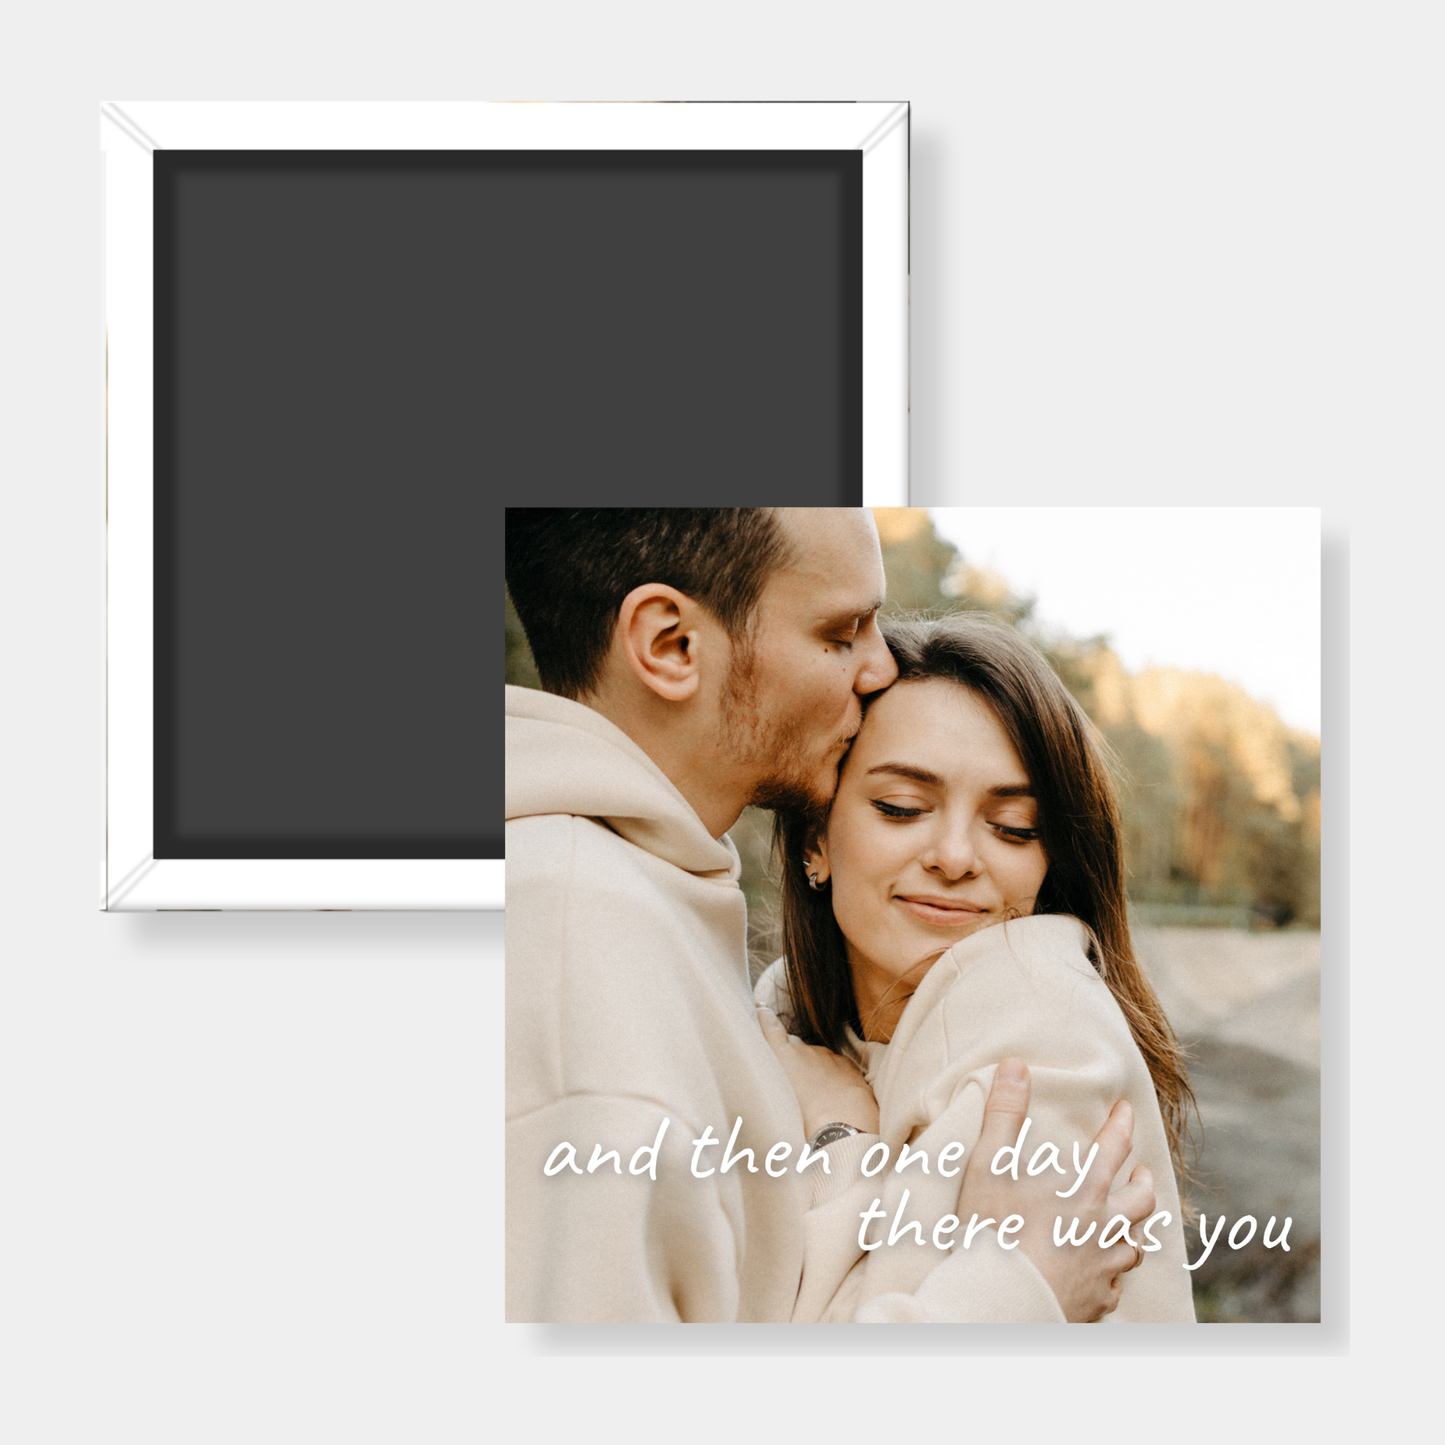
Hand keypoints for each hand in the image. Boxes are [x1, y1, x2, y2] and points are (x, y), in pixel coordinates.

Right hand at [757, 1006, 879, 1138]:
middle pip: (795, 1047)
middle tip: (792, 1083)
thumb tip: (758, 1079)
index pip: (770, 1027)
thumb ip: (771, 1082)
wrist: (842, 1127)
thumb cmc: (802, 1122)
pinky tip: (834, 1096)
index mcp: (782, 1056)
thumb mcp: (776, 1101)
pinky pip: (837, 1066)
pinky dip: (834, 1076)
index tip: (760, 1007)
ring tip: (815, 1097)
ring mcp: (828, 1056)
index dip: (764, 1016)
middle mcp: (804, 1050)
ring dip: (815, 1070)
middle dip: (792, 1058)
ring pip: (817, 1058)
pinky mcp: (848, 1066)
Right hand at [957, 1058, 1154, 1322]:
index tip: (1126, 1110)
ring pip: (1133, 1246)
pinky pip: (1113, 1286)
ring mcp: (1104, 1269)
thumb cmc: (995, 1230)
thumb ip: (1004, 1112)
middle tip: (1142, 1175)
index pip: (1114, 1147)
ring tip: (1126, 1226)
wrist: (1004, 1302)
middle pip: (1141, 1202)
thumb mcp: (990, 1162)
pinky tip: (1101, 1277)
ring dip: (1132, 1231)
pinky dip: (1110, 1275)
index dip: (1121, 1124)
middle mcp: (1105, 1228)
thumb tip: (1016, 1064)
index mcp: (1086, 1190)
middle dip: (1143, 1183)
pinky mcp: (1096, 1303)